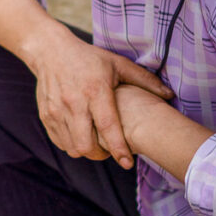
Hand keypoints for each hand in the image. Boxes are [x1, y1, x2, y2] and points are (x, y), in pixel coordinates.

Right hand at [27, 28, 172, 167]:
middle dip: (100, 155)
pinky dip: (70, 145)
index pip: (108, 126)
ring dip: (85, 151)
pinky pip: (59, 141)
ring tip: (95, 144)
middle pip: (86, 144)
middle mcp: (74, 102)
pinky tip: (79, 136)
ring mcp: (57, 110)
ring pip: (71, 146)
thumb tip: (169, 95)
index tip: (127, 163)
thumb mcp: (118, 64)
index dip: (118, 148)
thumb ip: (144, 80)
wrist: (50, 52)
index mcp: (95, 90)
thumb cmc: (88, 58)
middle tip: (109, 152)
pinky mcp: (46, 115)